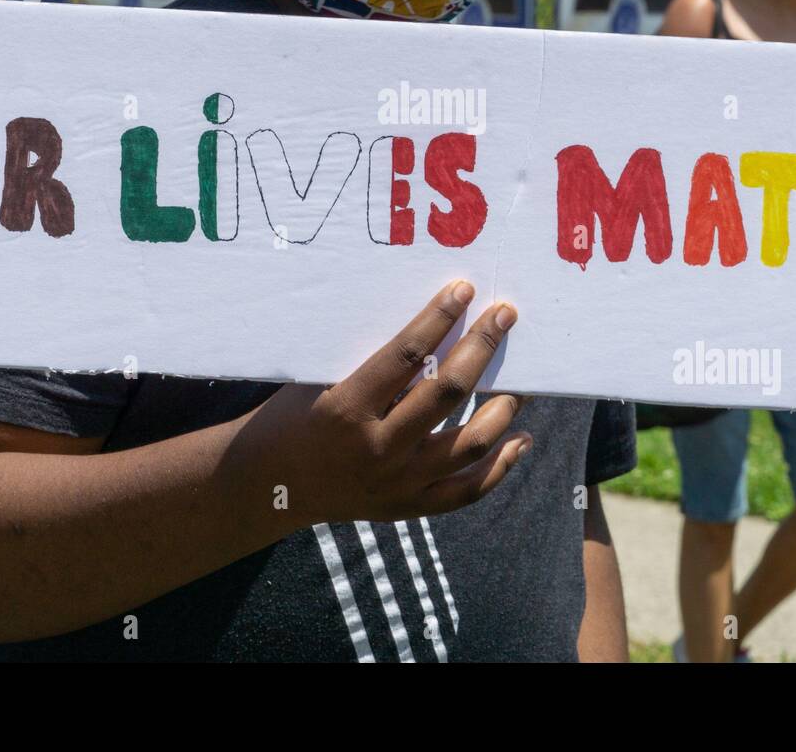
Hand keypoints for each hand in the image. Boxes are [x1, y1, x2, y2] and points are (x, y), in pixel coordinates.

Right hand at [252, 281, 530, 524]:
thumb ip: (373, 359)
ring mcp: (397, 483)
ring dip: (504, 406)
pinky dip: (501, 465)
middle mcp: (378, 448)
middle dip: (483, 345)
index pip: (407, 354)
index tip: (464, 288)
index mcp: (348, 407)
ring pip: (469, 443)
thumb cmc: (296, 414)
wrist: (271, 483)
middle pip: (448, 391)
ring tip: (524, 380)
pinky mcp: (409, 508)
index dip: (439, 316)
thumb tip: (435, 319)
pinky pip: (468, 490)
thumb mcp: (322, 378)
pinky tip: (521, 437)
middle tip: (506, 314)